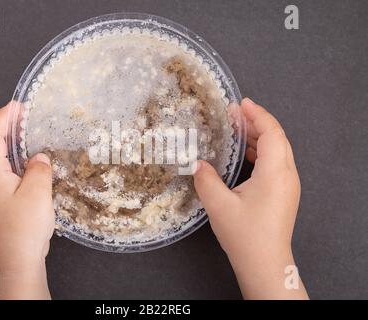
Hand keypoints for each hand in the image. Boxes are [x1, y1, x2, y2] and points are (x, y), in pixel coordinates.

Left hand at [0, 103, 53, 298]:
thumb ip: (39, 168)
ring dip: (5, 141)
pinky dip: (10, 157)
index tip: (18, 104)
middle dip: (1, 125)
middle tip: (20, 115)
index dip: (3, 117)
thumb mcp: (37, 192)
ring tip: (23, 132)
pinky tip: (27, 160)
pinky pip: (0, 170)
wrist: (15, 260)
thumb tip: (39, 157)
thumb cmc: (22, 228)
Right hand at [193, 98, 307, 298]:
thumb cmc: (245, 234)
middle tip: (234, 114)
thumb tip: (197, 163)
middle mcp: (287, 175)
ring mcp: (288, 185)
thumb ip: (206, 178)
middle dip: (257, 122)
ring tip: (237, 129)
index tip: (240, 103)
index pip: (272, 132)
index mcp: (275, 172)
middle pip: (277, 138)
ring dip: (259, 137)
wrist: (265, 264)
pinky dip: (261, 152)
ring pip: (278, 150)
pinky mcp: (284, 194)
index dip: (257, 114)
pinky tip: (245, 154)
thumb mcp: (218, 204)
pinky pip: (276, 163)